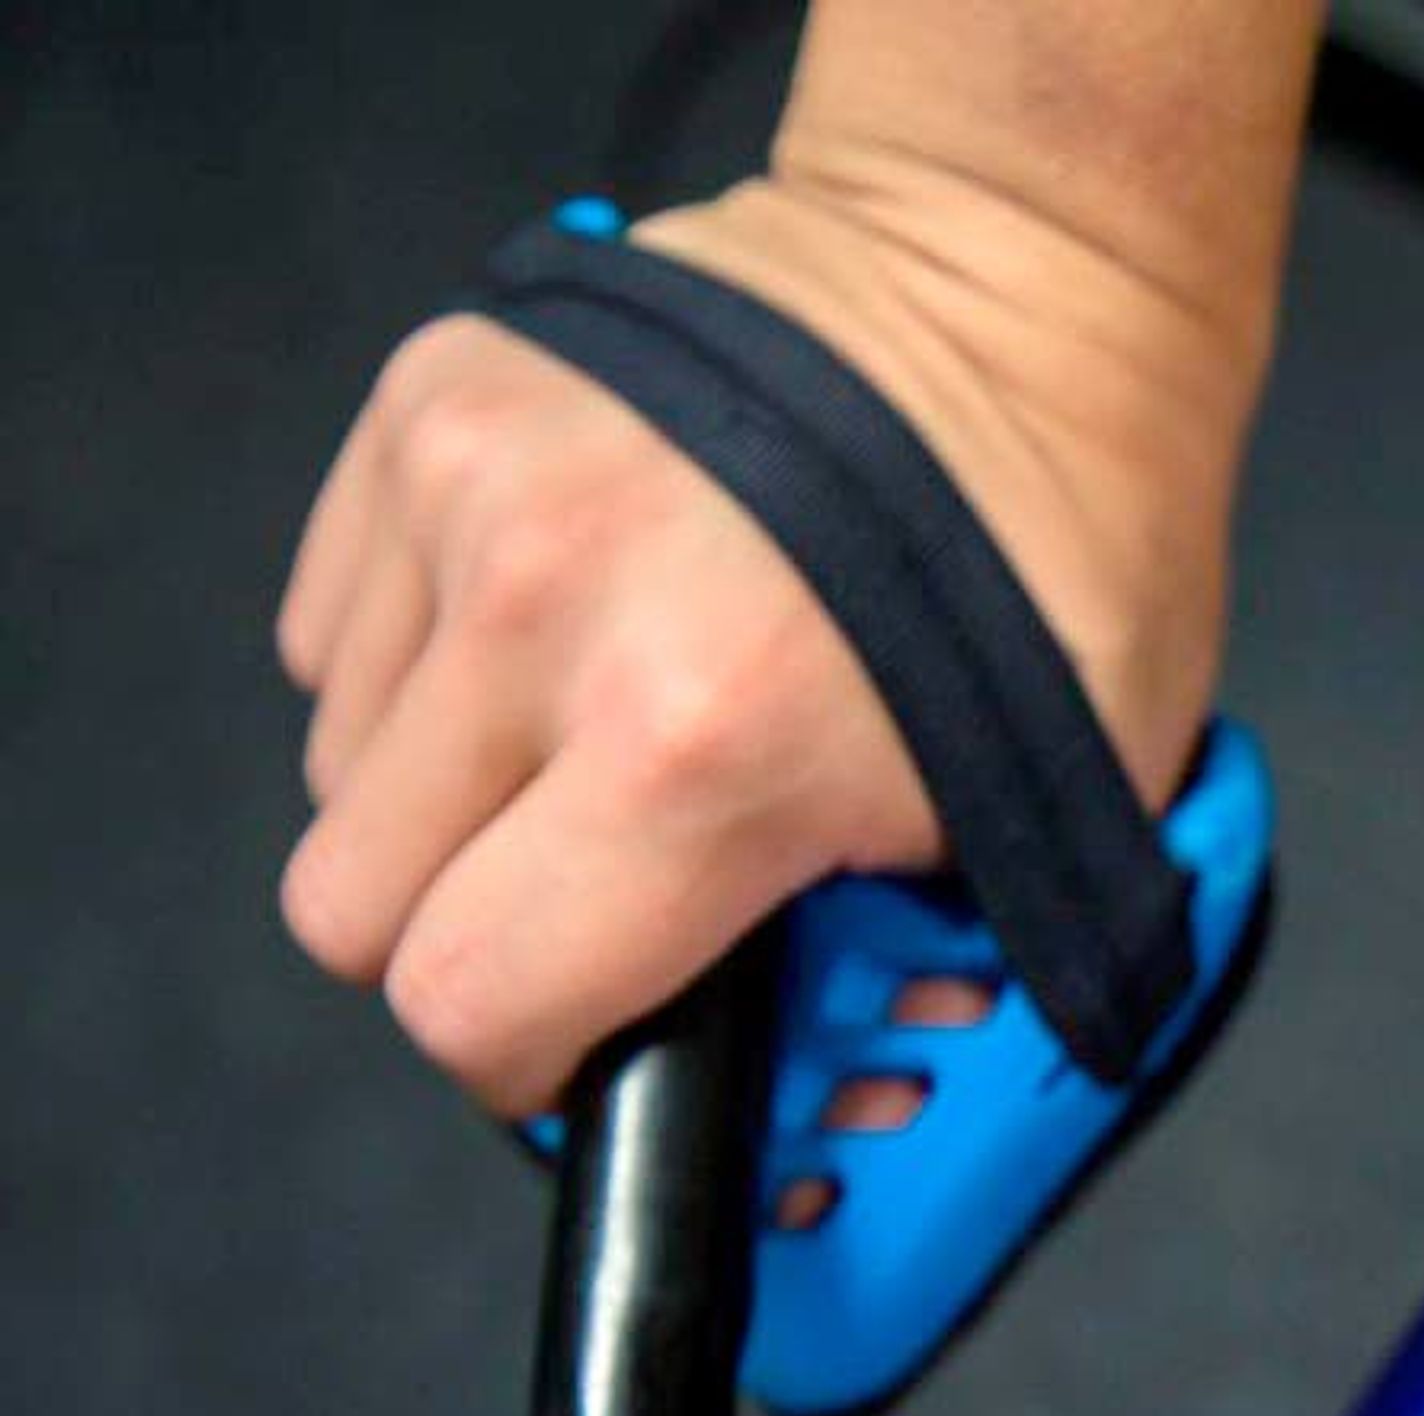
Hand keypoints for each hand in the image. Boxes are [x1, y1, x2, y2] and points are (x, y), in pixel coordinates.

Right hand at [272, 168, 1245, 1116]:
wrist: (1023, 284)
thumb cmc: (1066, 549)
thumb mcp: (1045, 819)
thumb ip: (900, 976)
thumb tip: (829, 1108)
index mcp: (710, 743)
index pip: (476, 1000)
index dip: (527, 1064)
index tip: (588, 1051)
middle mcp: (556, 610)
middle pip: (360, 904)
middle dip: (467, 942)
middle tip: (591, 913)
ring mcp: (471, 493)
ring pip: (343, 768)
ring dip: (451, 801)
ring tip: (606, 749)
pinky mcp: (428, 406)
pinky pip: (340, 628)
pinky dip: (428, 671)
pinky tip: (567, 641)